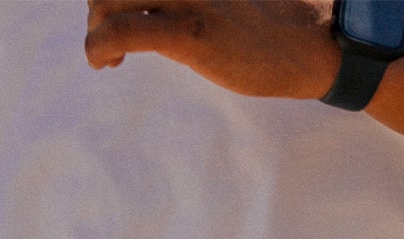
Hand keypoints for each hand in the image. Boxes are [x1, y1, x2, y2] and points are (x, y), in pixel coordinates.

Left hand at [85, 0, 340, 99]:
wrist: (307, 45)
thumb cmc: (264, 26)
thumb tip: (153, 10)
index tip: (116, 15)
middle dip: (98, 9)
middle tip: (109, 41)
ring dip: (95, 29)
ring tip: (106, 57)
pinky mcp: (190, 31)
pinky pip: (126, 30)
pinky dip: (100, 46)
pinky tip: (106, 63)